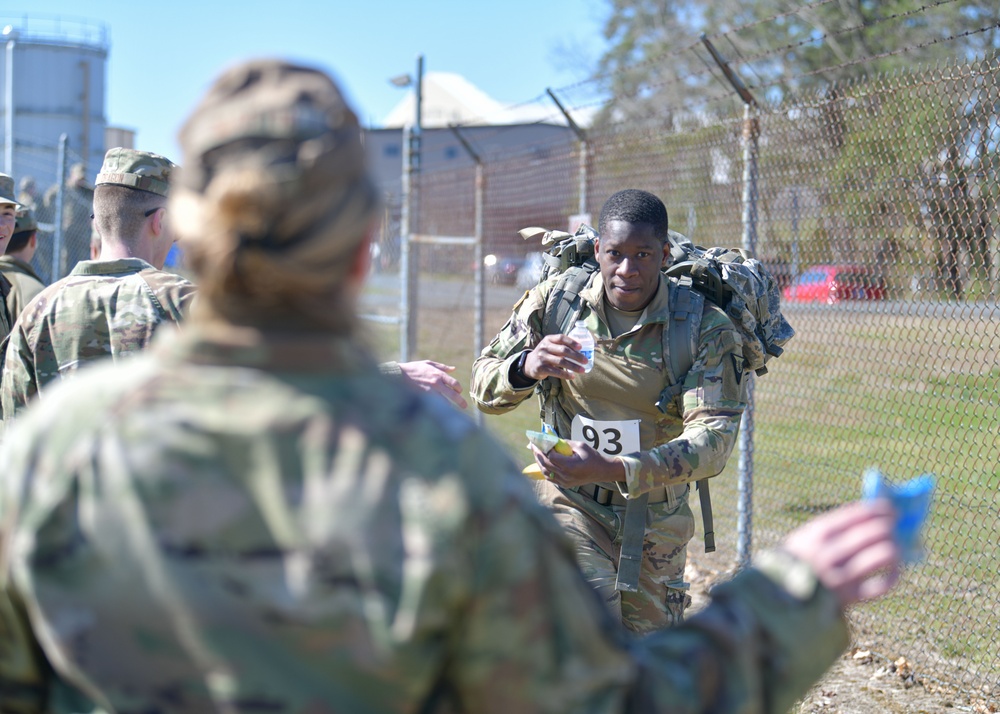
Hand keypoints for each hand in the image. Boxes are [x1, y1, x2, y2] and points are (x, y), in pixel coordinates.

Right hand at [397, 360, 467, 408]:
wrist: (400, 374)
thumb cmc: (414, 368)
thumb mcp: (428, 363)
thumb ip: (442, 367)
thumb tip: (454, 369)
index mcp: (439, 374)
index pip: (455, 383)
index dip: (459, 388)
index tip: (459, 391)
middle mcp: (436, 383)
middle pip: (453, 395)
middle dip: (460, 402)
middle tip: (465, 406)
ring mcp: (430, 392)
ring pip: (445, 403)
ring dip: (450, 408)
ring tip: (454, 413)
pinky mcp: (423, 398)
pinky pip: (435, 406)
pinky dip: (439, 409)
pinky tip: (441, 412)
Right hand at [522, 335, 586, 381]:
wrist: (529, 364)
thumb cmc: (545, 354)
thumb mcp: (550, 346)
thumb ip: (561, 345)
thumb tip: (581, 347)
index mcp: (548, 339)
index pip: (561, 338)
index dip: (572, 342)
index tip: (581, 347)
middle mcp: (544, 347)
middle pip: (563, 350)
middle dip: (576, 356)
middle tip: (585, 361)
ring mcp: (542, 357)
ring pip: (561, 361)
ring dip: (573, 366)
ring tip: (582, 370)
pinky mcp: (541, 368)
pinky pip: (556, 371)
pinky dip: (565, 374)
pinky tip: (572, 376)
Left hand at [529, 440, 624, 487]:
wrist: (601, 471)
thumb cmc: (592, 457)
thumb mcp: (580, 445)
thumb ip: (565, 443)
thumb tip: (552, 439)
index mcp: (570, 466)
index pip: (551, 457)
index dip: (545, 449)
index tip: (541, 441)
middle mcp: (566, 475)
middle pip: (545, 464)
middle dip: (537, 454)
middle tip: (533, 445)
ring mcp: (564, 482)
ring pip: (545, 472)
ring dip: (539, 462)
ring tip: (536, 452)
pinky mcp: (564, 485)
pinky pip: (550, 478)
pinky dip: (544, 470)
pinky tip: (542, 462)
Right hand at [782, 500, 900, 607]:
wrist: (779, 597)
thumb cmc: (797, 561)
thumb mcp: (806, 537)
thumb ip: (833, 527)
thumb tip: (870, 516)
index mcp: (818, 532)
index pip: (859, 514)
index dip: (880, 510)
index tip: (890, 511)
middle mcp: (830, 551)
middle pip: (874, 532)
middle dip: (890, 528)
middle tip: (896, 529)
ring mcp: (841, 575)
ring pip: (883, 555)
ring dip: (895, 549)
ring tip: (895, 549)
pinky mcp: (849, 597)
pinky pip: (882, 585)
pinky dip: (893, 576)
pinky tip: (893, 571)